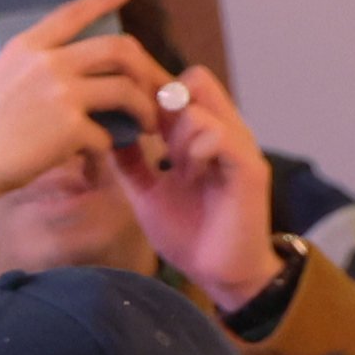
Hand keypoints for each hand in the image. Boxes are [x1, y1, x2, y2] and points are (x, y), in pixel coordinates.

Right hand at [0, 0, 162, 257]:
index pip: (73, 12)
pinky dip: (106, 147)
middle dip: (148, 68)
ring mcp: (59, 93)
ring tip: (147, 125)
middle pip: (119, 49)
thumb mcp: (1, 82)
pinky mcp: (69, 126)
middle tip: (157, 87)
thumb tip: (83, 71)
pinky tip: (95, 156)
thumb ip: (36, 69)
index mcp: (27, 47)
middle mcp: (47, 62)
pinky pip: (108, 134)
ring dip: (145, 109)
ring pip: (126, 90)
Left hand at [119, 63, 280, 313]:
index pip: (181, 84)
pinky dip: (196, 147)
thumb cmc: (188, 232)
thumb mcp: (147, 191)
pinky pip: (220, 135)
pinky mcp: (249, 169)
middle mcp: (223, 133)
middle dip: (161, 106)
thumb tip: (105, 133)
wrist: (219, 272)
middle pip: (193, 81)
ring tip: (173, 163)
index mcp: (201, 136)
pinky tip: (186, 171)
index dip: (151, 92)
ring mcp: (238, 148)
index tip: (131, 121)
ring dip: (176, 132)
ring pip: (199, 107)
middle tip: (151, 141)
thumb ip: (131, 162)